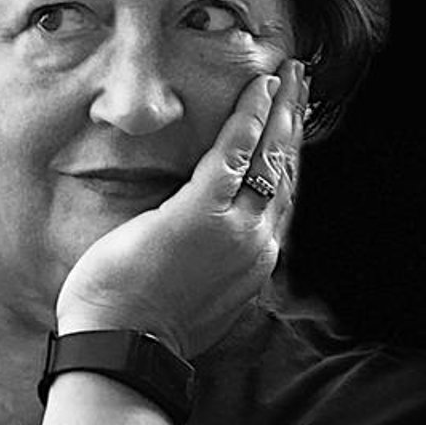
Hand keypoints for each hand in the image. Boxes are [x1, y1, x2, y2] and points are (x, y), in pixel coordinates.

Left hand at [53, 61, 305, 354]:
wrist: (123, 351)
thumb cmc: (137, 330)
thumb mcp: (188, 298)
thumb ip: (204, 268)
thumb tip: (192, 251)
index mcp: (251, 266)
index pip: (278, 201)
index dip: (288, 159)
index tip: (291, 128)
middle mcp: (256, 246)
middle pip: (284, 173)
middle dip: (294, 124)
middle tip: (302, 83)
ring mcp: (235, 229)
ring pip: (269, 157)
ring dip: (282, 110)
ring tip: (290, 73)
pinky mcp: (202, 213)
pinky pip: (234, 151)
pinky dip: (251, 116)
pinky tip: (259, 87)